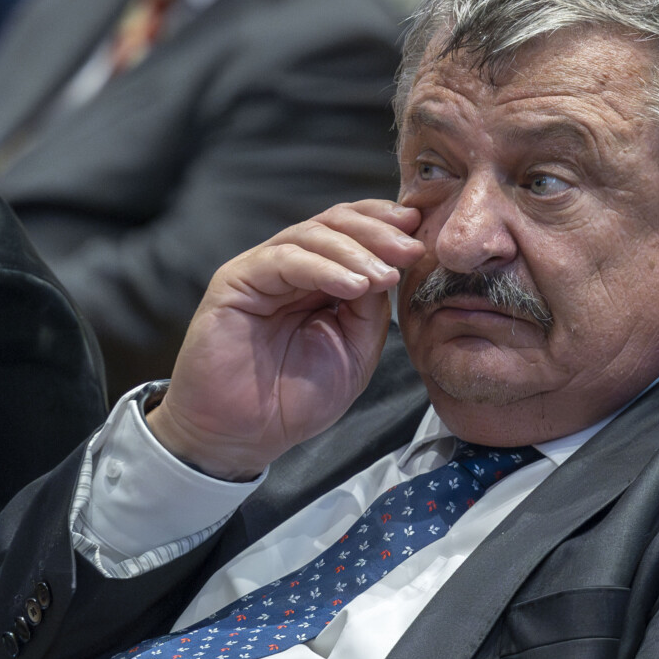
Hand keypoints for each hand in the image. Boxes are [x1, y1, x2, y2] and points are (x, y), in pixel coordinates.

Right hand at [148, 200, 424, 480]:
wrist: (243, 435)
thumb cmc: (295, 399)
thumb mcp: (354, 351)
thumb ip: (370, 308)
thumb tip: (391, 266)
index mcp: (320, 279)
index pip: (353, 233)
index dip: (386, 227)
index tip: (421, 235)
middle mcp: (291, 266)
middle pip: (336, 223)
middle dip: (378, 232)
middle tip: (411, 249)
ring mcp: (262, 270)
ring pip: (312, 235)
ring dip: (356, 251)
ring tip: (385, 276)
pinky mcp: (237, 280)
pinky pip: (284, 260)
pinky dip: (323, 268)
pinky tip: (353, 286)